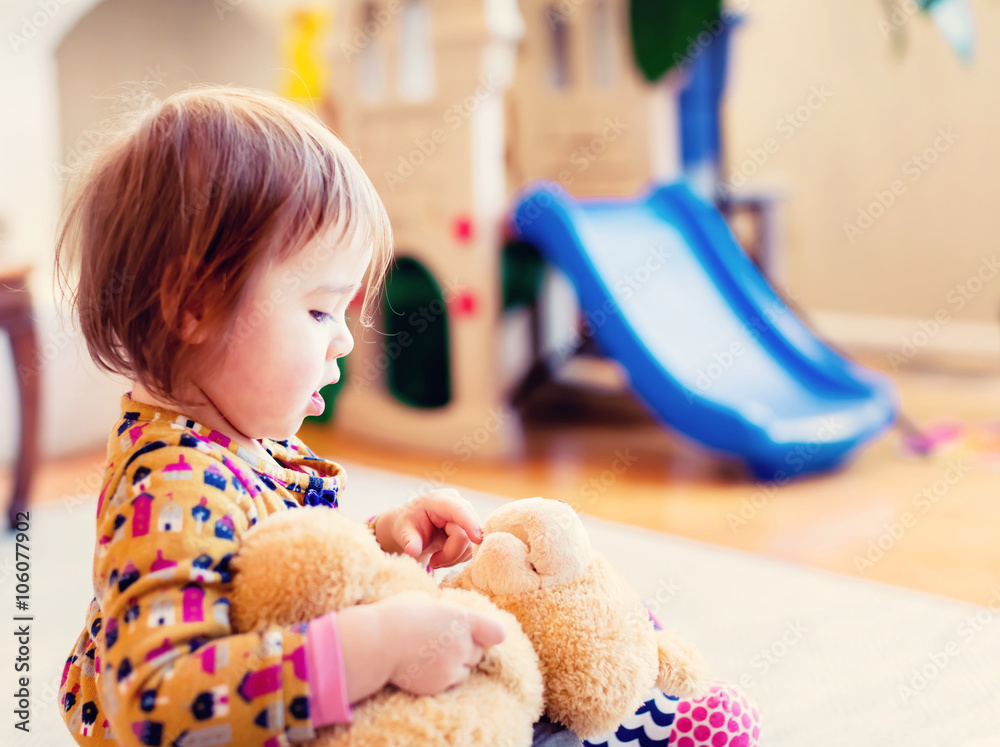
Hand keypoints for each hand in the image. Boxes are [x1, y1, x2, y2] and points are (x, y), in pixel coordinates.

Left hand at [375, 489, 482, 568]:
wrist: (413, 526)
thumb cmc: (408, 525)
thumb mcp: (403, 531)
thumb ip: (408, 540)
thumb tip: (412, 551)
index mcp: (439, 500)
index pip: (459, 510)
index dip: (469, 523)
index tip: (477, 539)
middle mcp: (457, 504)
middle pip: (465, 534)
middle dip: (450, 553)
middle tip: (433, 563)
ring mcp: (466, 516)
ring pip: (469, 545)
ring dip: (453, 557)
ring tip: (435, 558)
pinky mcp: (471, 528)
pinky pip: (470, 549)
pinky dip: (457, 557)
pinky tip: (444, 554)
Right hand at [381, 591, 505, 694]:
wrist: (377, 643)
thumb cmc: (397, 614)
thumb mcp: (424, 600)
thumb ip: (442, 610)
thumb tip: (442, 615)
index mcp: (462, 619)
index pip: (497, 632)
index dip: (491, 634)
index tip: (483, 634)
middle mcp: (463, 644)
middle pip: (478, 652)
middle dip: (466, 649)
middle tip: (444, 644)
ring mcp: (452, 666)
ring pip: (466, 670)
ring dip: (456, 665)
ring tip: (433, 657)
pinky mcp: (439, 685)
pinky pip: (450, 683)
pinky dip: (442, 678)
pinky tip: (424, 668)